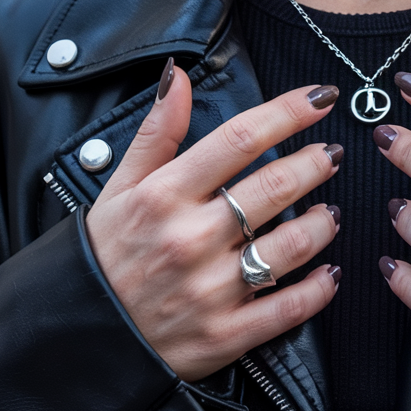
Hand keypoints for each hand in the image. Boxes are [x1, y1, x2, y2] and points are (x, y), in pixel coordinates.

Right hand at [86, 59, 344, 381]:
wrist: (78, 335)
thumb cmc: (104, 255)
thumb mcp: (119, 187)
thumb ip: (157, 132)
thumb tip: (178, 75)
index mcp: (164, 195)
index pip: (239, 139)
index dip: (289, 112)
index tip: (322, 98)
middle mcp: (190, 238)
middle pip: (275, 187)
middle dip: (315, 163)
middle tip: (331, 155)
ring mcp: (210, 289)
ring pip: (292, 245)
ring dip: (324, 223)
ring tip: (330, 212)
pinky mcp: (225, 335)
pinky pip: (290, 307)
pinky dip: (320, 287)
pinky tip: (329, 271)